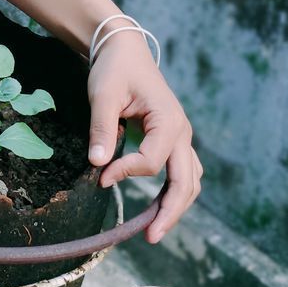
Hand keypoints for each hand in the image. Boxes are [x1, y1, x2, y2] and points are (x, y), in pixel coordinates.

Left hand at [86, 31, 201, 244]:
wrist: (124, 49)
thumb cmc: (114, 69)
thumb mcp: (103, 95)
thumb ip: (102, 129)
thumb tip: (98, 165)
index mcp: (168, 120)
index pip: (152, 161)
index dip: (125, 172)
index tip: (100, 176)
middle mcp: (182, 132)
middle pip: (186, 181)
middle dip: (170, 211)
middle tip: (150, 237)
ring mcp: (181, 136)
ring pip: (190, 180)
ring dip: (176, 206)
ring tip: (155, 230)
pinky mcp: (173, 139)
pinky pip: (183, 172)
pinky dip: (175, 192)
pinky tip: (159, 207)